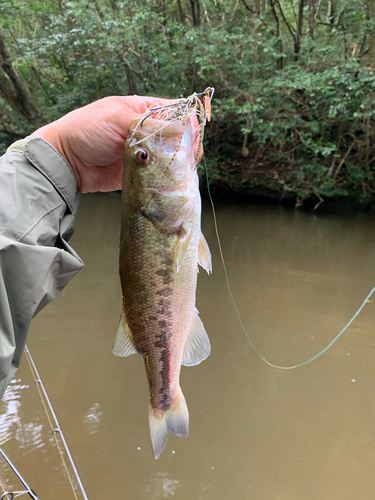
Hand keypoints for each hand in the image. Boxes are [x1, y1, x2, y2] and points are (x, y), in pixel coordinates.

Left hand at [32, 96, 202, 192]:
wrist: (67, 162)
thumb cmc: (87, 130)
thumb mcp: (119, 118)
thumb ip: (150, 123)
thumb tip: (181, 130)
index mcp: (144, 110)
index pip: (177, 112)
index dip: (188, 123)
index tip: (191, 137)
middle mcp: (149, 130)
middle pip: (179, 136)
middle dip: (187, 146)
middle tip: (188, 158)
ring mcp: (147, 153)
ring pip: (173, 157)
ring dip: (180, 163)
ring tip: (182, 170)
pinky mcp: (143, 173)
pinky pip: (162, 174)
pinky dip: (169, 178)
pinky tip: (174, 180)